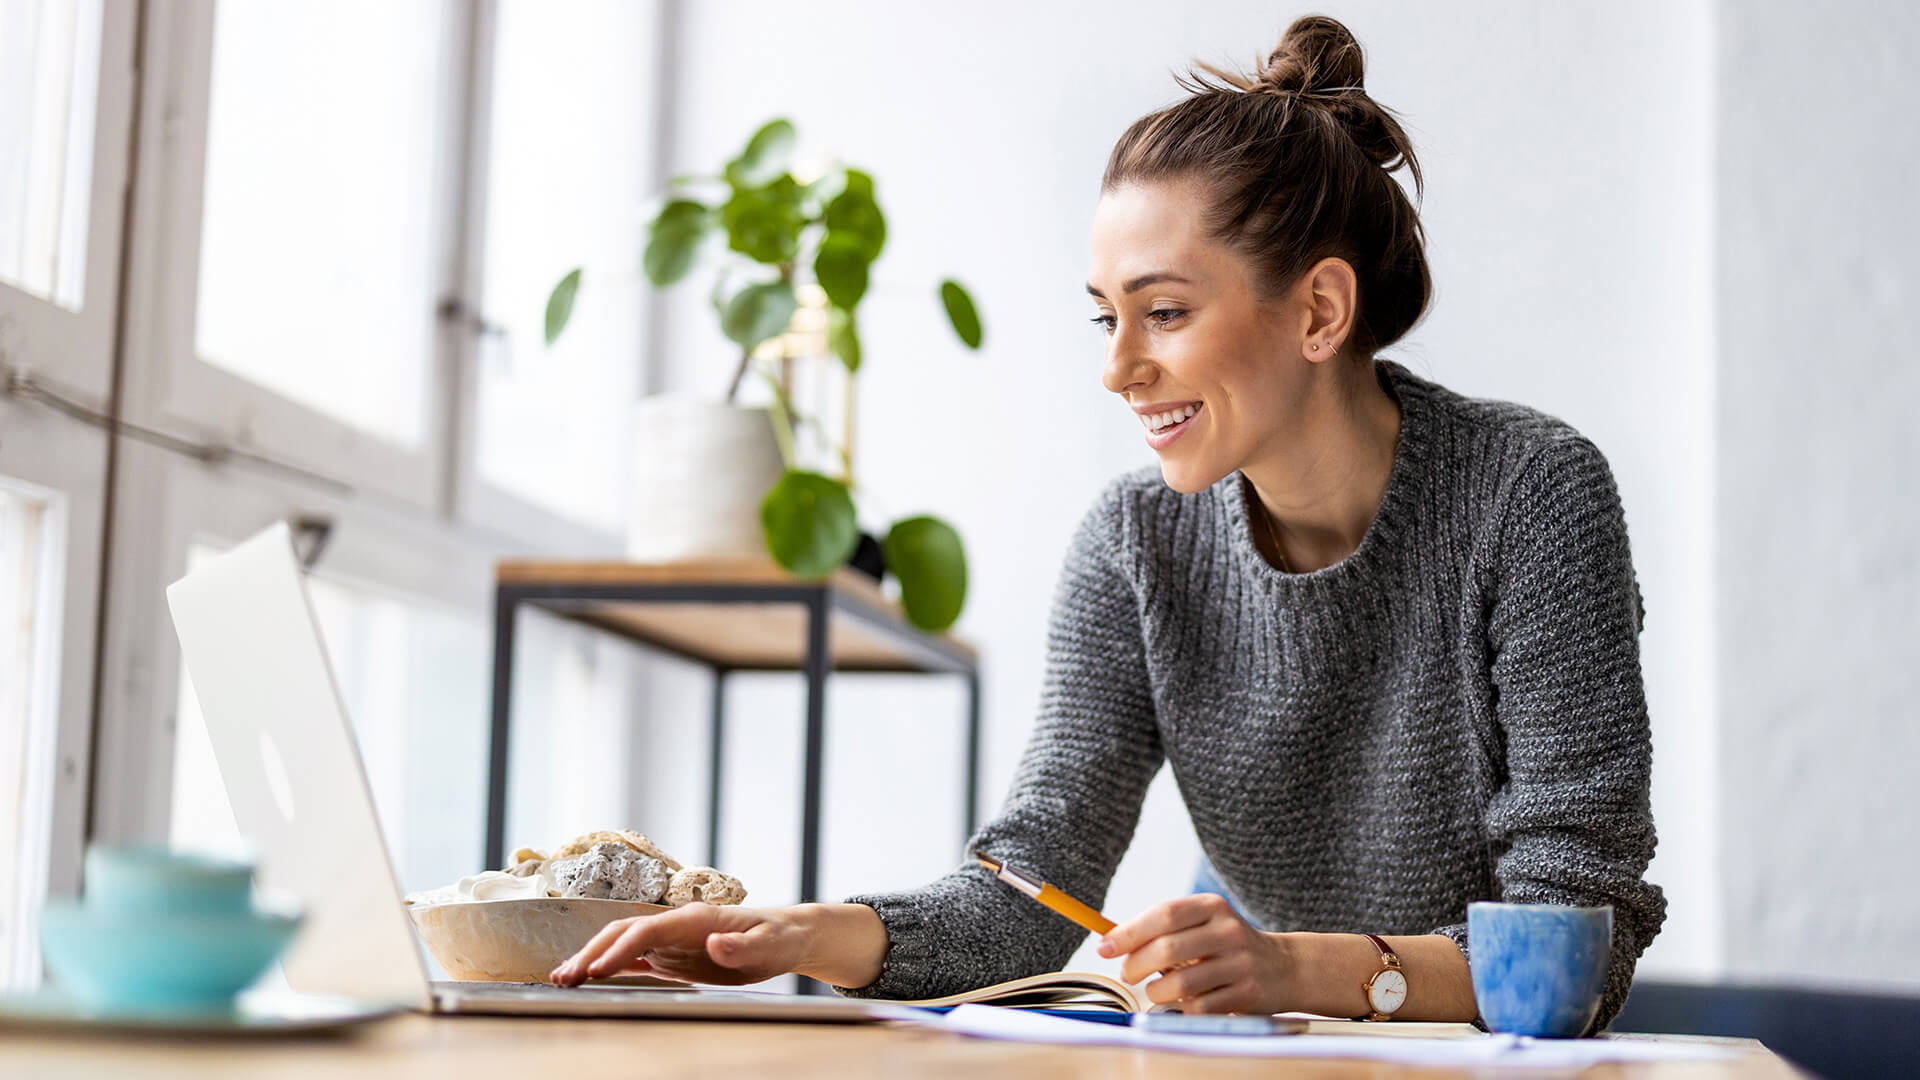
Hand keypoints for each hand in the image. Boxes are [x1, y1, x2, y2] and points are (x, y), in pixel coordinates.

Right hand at [549, 902, 811, 987]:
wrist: (786, 935)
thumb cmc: (778, 938)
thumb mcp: (769, 946)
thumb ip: (742, 946)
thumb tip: (715, 943)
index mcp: (695, 918)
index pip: (647, 930)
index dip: (620, 949)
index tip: (596, 970)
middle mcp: (676, 925)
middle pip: (623, 933)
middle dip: (592, 952)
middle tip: (564, 977)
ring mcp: (671, 939)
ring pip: (621, 944)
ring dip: (591, 958)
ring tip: (562, 978)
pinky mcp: (672, 955)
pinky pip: (634, 959)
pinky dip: (608, 966)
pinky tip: (587, 978)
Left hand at [1096, 893, 1293, 1013]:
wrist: (1283, 968)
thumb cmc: (1225, 945)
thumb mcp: (1202, 924)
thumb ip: (1162, 929)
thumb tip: (1110, 941)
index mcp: (1212, 907)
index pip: (1163, 915)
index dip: (1128, 932)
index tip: (1104, 947)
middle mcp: (1228, 931)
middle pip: (1167, 949)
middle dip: (1136, 965)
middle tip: (1127, 974)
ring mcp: (1239, 963)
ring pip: (1180, 984)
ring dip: (1157, 992)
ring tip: (1156, 990)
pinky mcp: (1246, 993)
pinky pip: (1199, 1007)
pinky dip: (1182, 1008)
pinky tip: (1184, 1002)